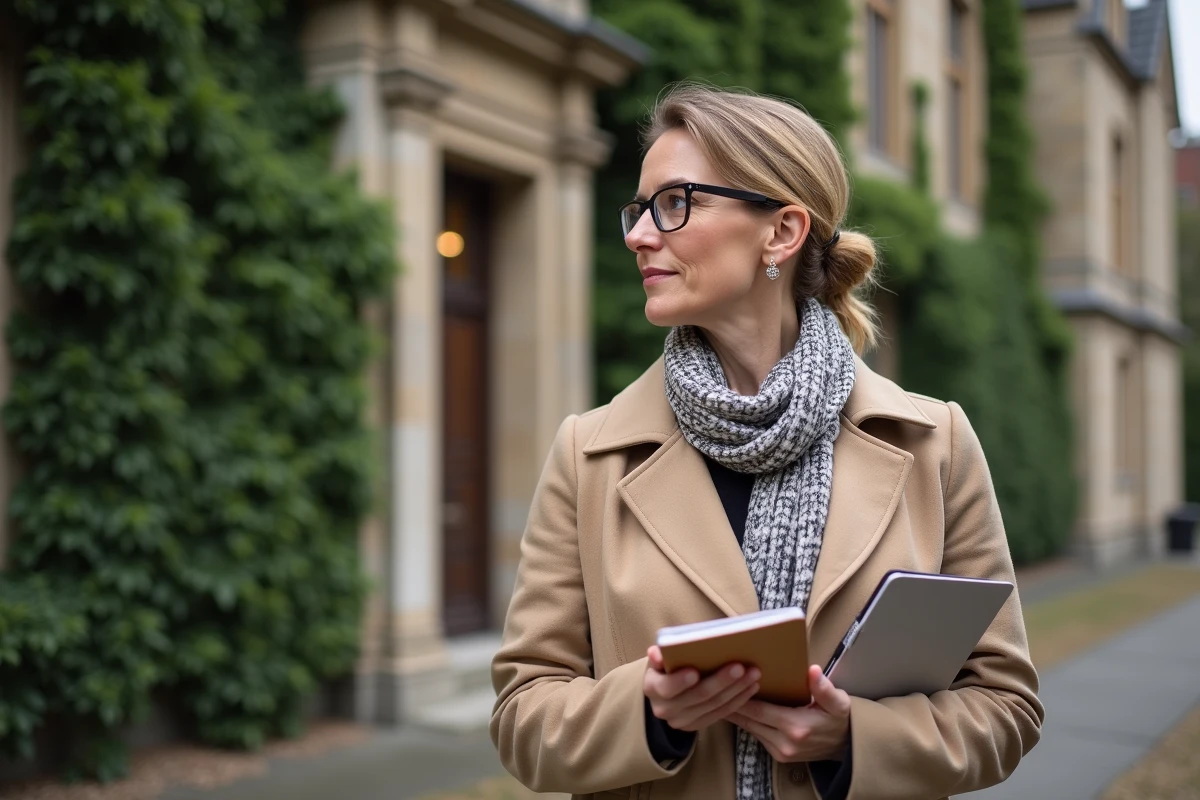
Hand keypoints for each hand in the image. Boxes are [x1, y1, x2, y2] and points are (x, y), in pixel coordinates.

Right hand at [642, 646, 760, 731]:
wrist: (664, 694)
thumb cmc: (665, 667)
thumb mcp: (658, 658)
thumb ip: (659, 655)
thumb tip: (656, 652)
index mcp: (652, 689)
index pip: (666, 687)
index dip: (680, 681)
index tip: (695, 671)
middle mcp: (665, 709)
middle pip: (697, 696)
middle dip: (721, 681)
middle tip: (740, 667)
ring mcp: (682, 721)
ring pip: (714, 705)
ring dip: (736, 689)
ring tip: (753, 674)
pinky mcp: (698, 725)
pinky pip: (722, 713)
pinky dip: (739, 700)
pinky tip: (751, 687)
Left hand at [725, 664, 850, 761]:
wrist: (846, 746)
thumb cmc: (839, 719)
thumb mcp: (838, 702)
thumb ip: (824, 687)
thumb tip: (813, 671)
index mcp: (797, 727)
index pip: (760, 711)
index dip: (742, 697)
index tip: (728, 682)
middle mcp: (786, 743)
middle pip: (749, 721)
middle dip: (732, 703)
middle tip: (715, 685)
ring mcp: (781, 752)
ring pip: (750, 729)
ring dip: (736, 713)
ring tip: (721, 694)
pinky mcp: (779, 756)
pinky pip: (757, 735)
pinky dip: (747, 722)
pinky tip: (737, 707)